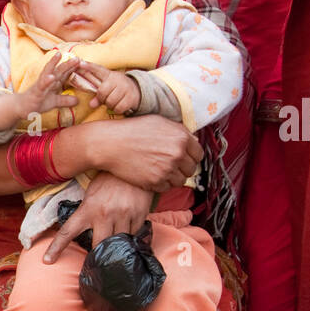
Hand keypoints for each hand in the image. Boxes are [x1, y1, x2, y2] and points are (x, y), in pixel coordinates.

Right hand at [0, 52, 79, 130]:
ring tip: (59, 55)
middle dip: (68, 63)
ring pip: (48, 72)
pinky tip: (51, 77)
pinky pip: (41, 85)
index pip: (65, 73)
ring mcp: (41, 85)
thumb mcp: (54, 102)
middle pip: (59, 70)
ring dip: (54, 64)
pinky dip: (46, 81)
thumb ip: (65, 100)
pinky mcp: (35, 91)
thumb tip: (77, 101)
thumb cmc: (37, 102)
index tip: (84, 62)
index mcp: (53, 82)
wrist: (21, 108)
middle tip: (78, 57)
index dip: (74, 67)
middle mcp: (47, 80)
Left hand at [43, 174, 153, 261]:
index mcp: (88, 208)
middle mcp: (105, 214)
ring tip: (116, 239)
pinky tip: (129, 227)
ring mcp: (124, 215)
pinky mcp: (139, 215)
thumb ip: (87, 211)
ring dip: (116, 244)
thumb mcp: (92, 193)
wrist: (134, 162)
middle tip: (97, 256)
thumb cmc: (109, 178)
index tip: (48, 261)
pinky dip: (130, 235)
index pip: (67, 232)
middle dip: (97, 253)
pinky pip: (134, 235)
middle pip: (98, 247)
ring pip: (118, 243)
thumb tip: (81, 231)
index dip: (56, 248)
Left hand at [71, 60, 140, 113]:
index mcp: (109, 75)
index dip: (89, 66)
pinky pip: (118, 108)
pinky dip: (117, 109)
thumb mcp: (108, 88)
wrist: (137, 90)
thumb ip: (98, 95)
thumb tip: (91, 105)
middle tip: (106, 98)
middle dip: (102, 98)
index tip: (80, 63)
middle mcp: (117, 79)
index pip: (98, 69)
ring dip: (110, 105)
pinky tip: (120, 105)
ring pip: (110, 101)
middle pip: (102, 92)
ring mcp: (125, 88)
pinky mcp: (131, 98)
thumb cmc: (118, 89)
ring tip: (114, 101)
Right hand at [82, 115, 201, 190]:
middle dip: (182, 168)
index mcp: (181, 138)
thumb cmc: (133, 130)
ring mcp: (167, 169)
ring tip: (160, 170)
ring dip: (172, 177)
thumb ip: (179, 131)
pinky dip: (161, 184)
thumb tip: (194, 141)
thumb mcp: (159, 122)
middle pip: (191, 169)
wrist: (111, 144)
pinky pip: (166, 188)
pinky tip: (151, 174)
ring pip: (180, 181)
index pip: (198, 154)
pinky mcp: (155, 182)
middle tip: (170, 165)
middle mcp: (177, 154)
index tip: (183, 158)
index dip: (191, 156)